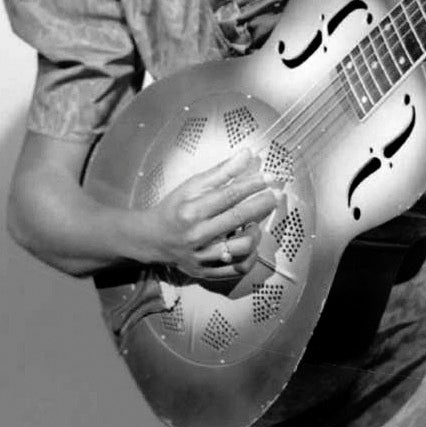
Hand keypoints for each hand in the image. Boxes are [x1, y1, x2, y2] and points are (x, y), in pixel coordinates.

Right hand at [121, 148, 277, 281]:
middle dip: (262, 204)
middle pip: (238, 218)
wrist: (153, 238)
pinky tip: (250, 245)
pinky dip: (250, 257)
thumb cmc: (174, 208)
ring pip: (242, 248)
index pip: (229, 195)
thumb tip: (247, 155)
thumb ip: (221, 172)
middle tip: (273, 196)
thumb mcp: (192, 186)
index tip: (268, 177)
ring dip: (255, 234)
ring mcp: (202, 256)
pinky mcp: (206, 271)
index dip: (253, 185)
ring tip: (254, 224)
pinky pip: (238, 269)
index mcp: (192, 210)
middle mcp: (197, 235)